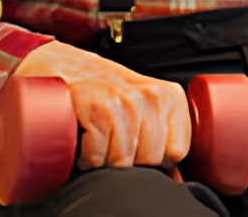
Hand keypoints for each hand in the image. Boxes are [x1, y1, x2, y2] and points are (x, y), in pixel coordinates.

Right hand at [12, 41, 190, 170]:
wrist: (69, 68)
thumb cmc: (110, 91)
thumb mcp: (147, 105)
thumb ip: (166, 135)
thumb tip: (175, 177)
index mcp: (170, 97)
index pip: (178, 150)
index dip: (160, 161)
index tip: (144, 152)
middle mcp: (151, 97)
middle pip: (151, 159)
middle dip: (132, 163)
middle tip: (118, 146)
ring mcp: (124, 103)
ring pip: (123, 161)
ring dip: (107, 162)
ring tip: (103, 143)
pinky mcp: (97, 111)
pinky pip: (97, 157)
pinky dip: (88, 159)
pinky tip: (87, 142)